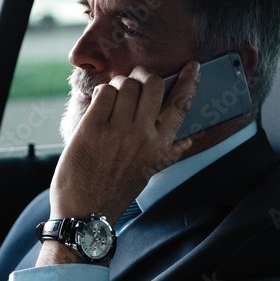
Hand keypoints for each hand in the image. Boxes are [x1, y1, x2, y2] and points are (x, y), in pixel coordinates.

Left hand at [37, 61, 199, 265]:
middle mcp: (142, 136)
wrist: (86, 213)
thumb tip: (193, 138)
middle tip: (136, 82)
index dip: (190, 82)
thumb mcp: (150, 172)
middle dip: (144, 77)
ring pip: (126, 84)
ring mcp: (117, 131)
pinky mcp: (92, 128)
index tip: (193, 67)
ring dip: (120, 86)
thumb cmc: (116, 192)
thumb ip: (170, 151)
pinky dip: (102, 94)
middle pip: (152, 84)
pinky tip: (100, 107)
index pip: (181, 106)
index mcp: (160, 147)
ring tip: (114, 101)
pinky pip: (104, 93)